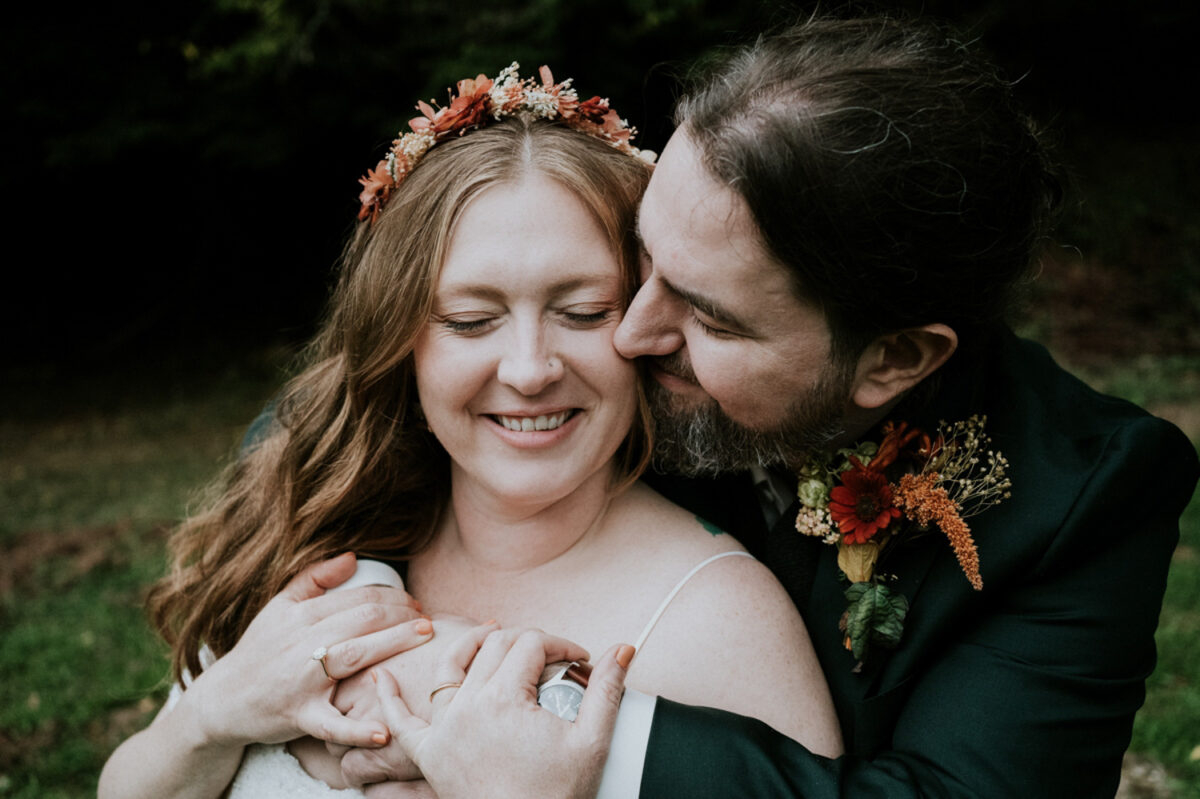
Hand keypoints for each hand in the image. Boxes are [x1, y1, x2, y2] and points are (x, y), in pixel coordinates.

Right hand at [185, 553, 431, 748]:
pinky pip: (331, 725)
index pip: (358, 598)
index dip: (393, 596)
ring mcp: (301, 681)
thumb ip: (315, 578)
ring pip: (355, 655)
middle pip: (363, 620)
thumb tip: (353, 557)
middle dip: (402, 614)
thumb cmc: (258, 651)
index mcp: (301, 616)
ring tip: (425, 636)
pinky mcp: (299, 716)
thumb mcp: (279, 607)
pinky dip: (357, 731)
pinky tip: (384, 731)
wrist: (221, 700)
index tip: (415, 601)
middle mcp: (302, 643)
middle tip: (428, 619)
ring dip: (395, 643)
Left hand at [362, 623, 632, 798]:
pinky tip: (380, 679)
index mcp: (504, 700)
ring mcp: (444, 731)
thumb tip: (624, 648)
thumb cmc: (558, 796)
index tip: (581, 659)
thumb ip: (608, 689)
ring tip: (489, 634)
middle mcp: (467, 708)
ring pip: (450, 668)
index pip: (532, 645)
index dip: (561, 644)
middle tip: (552, 660)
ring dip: (469, 645)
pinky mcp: (430, 757)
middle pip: (495, 649)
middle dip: (527, 644)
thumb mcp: (592, 741)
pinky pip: (402, 724)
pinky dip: (388, 700)